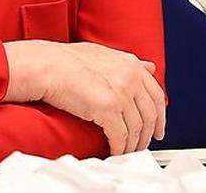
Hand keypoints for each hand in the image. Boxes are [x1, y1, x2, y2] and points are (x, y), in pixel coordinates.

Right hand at [4, 40, 164, 154]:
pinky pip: (120, 136)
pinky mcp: (107, 109)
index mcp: (131, 65)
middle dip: (148, 134)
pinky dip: (120, 148)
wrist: (45, 66)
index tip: (157, 129)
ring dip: (133, 144)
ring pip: (137, 128)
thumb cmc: (65, 60)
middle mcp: (130, 78)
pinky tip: (115, 151)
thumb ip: (128, 62)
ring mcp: (121, 93)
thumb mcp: (103, 53)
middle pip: (150, 115)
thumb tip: (149, 67)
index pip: (157, 95)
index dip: (160, 117)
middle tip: (142, 145)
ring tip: (126, 150)